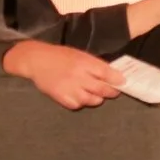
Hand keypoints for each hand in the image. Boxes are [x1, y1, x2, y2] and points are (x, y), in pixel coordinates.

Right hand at [4, 40, 124, 108]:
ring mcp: (69, 88)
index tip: (123, 83)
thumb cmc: (60, 56)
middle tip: (114, 92)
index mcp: (84, 62)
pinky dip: (81, 102)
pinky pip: (77, 105)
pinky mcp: (61, 97)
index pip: (106, 73)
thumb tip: (112, 75)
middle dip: (111, 92)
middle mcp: (78, 75)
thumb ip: (94, 65)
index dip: (117, 79)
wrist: (36, 60)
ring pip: (91, 100)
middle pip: (102, 89)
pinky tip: (80, 96)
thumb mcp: (79, 55)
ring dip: (97, 98)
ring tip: (95, 94)